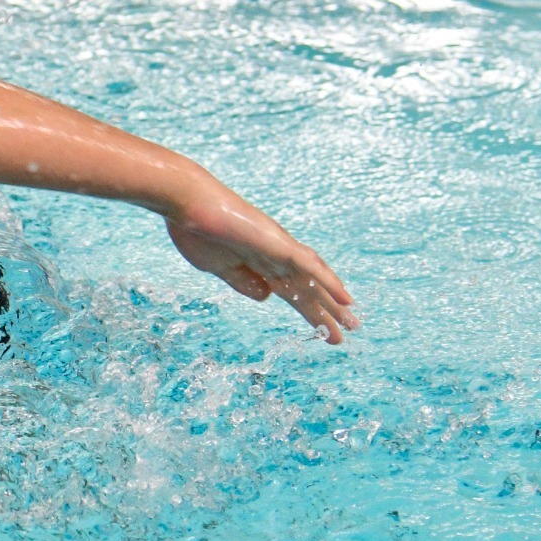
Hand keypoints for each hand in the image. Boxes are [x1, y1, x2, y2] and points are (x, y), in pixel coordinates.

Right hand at [165, 187, 357, 342]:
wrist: (188, 205)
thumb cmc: (195, 232)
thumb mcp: (218, 267)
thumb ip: (242, 282)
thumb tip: (267, 296)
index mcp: (257, 264)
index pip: (289, 292)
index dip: (305, 311)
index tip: (318, 331)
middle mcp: (273, 256)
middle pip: (305, 289)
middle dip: (323, 313)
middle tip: (343, 335)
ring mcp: (278, 249)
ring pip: (313, 280)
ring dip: (333, 302)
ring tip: (352, 323)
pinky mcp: (279, 244)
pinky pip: (310, 267)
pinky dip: (329, 282)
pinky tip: (345, 299)